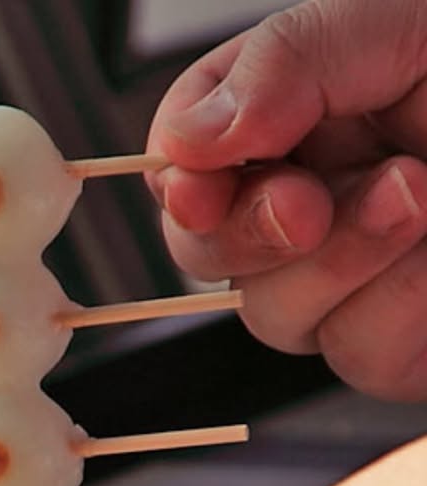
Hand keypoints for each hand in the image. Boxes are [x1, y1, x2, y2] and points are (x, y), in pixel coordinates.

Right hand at [147, 0, 426, 400]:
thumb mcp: (403, 19)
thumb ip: (291, 63)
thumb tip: (187, 140)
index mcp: (295, 113)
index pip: (187, 154)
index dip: (181, 176)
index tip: (203, 180)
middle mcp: (309, 199)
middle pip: (208, 251)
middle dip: (248, 235)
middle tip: (306, 206)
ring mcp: (350, 281)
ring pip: (273, 316)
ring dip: (339, 264)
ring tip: (423, 196)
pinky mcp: (402, 345)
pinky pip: (357, 354)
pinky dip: (400, 308)